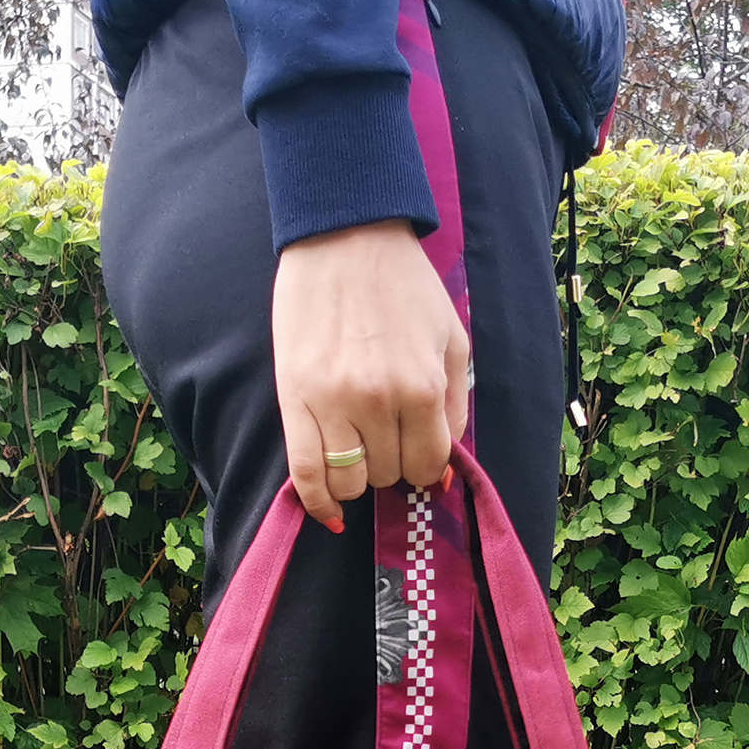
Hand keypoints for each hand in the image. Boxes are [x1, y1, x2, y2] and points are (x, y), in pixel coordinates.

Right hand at [271, 218, 469, 526]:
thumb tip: (440, 470)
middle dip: (391, 461)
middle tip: (383, 431)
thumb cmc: (403, 286)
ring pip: (349, 481)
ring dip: (357, 476)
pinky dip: (318, 503)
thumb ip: (454, 408)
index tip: (414, 450)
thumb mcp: (451, 340)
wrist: (344, 236)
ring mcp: (333, 403)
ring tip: (357, 447)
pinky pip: (305, 473)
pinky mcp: (295, 400)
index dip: (423, 465)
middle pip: (388, 474)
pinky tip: (330, 513)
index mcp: (421, 387)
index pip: (426, 466)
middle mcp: (378, 401)